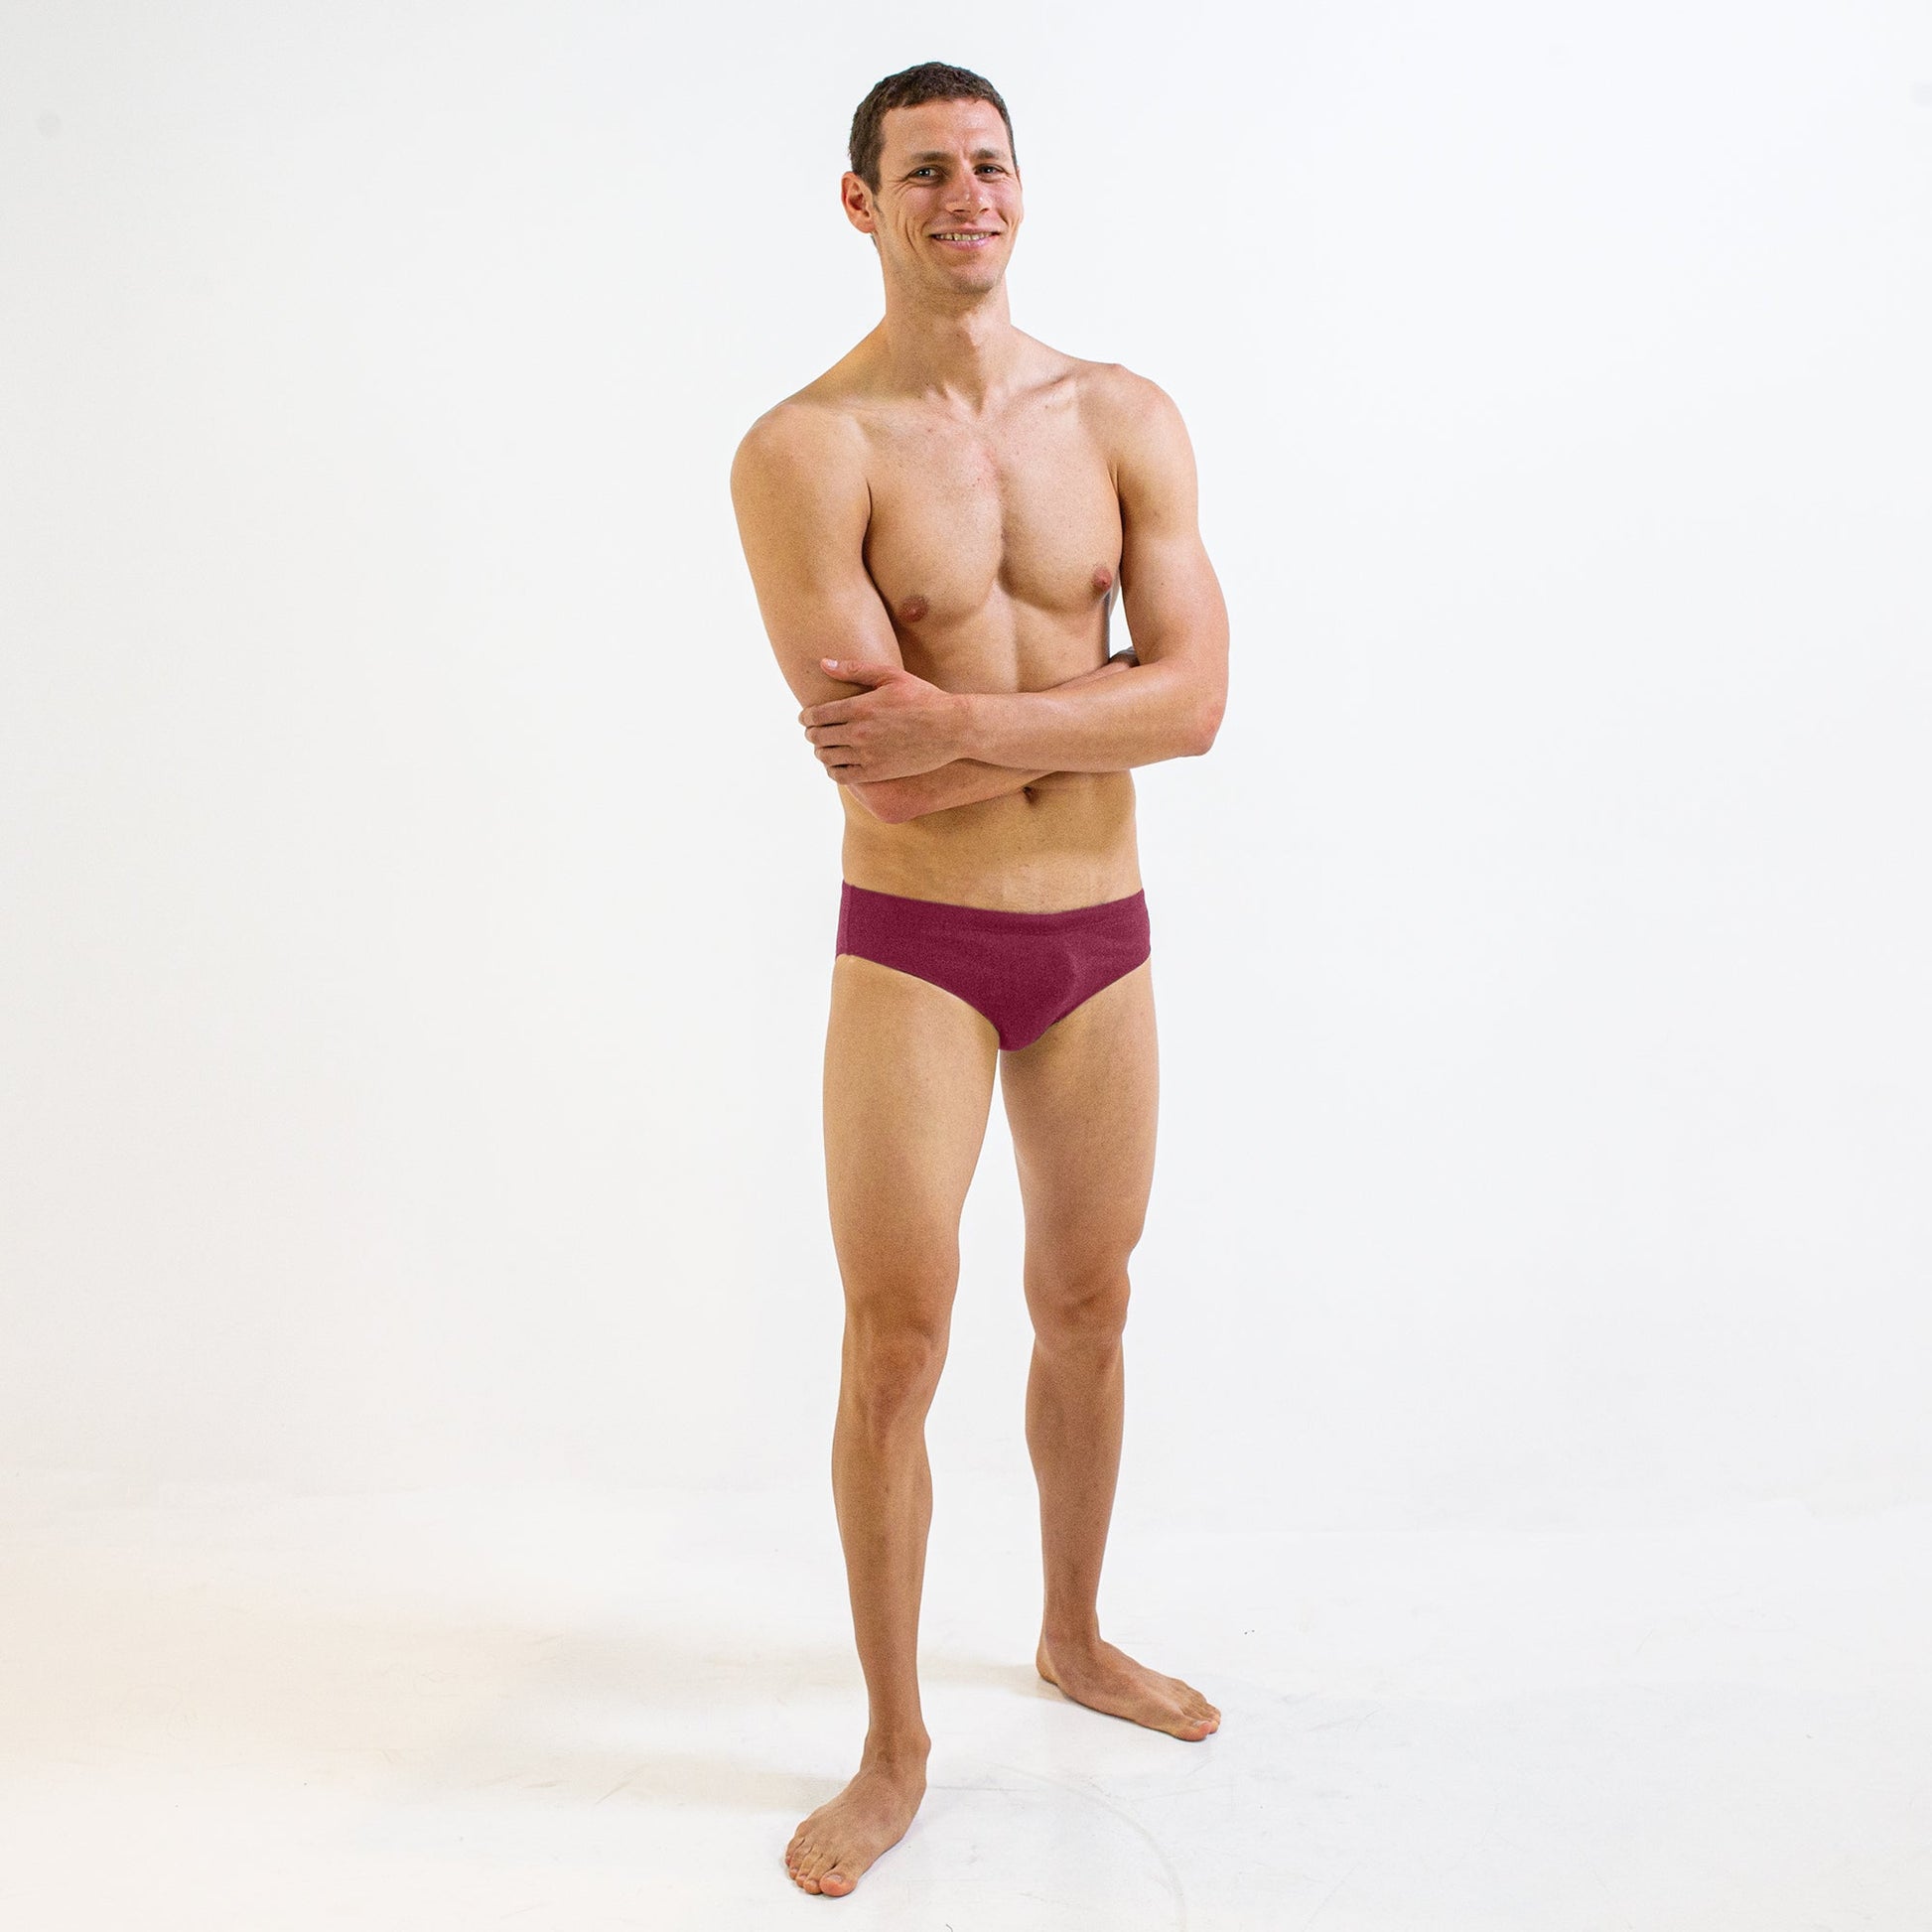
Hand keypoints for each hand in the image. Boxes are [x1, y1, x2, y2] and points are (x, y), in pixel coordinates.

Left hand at [800, 659, 968, 783]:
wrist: (952, 728)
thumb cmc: (924, 698)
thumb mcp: (891, 676)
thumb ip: (854, 669)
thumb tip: (823, 663)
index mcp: (860, 707)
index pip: (816, 715)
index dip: (806, 717)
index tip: (806, 717)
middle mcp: (859, 733)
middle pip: (817, 737)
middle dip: (812, 733)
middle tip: (814, 731)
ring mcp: (867, 755)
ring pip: (826, 758)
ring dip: (821, 752)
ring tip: (826, 747)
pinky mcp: (877, 772)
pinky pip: (842, 776)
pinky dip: (833, 770)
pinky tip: (838, 764)